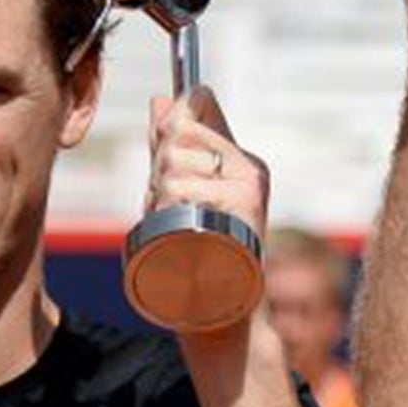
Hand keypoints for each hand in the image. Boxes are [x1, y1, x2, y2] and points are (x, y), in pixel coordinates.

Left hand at [147, 87, 268, 246]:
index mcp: (242, 160)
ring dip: (158, 194)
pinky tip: (179, 233)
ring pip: (173, 161)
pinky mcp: (242, 205)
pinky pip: (179, 190)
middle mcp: (249, 168)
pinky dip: (165, 211)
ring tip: (175, 223)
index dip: (171, 121)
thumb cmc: (199, 253)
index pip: (200, 103)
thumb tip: (159, 99)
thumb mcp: (185, 192)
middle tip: (168, 201)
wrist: (220, 306)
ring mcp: (247, 186)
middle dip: (159, 164)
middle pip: (180, 130)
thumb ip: (174, 148)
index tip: (164, 148)